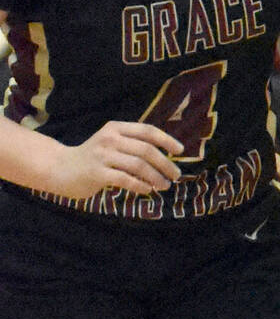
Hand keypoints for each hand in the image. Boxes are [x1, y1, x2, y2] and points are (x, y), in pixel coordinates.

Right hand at [40, 121, 182, 198]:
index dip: (166, 140)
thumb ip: (133, 145)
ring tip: (165, 185)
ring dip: (156, 177)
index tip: (180, 151)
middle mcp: (109, 139)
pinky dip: (141, 186)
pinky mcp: (96, 173)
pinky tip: (147, 190)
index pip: (147, 130)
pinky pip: (126, 179)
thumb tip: (167, 157)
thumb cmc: (93, 157)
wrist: (59, 168)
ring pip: (139, 166)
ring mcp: (102, 156)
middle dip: (165, 164)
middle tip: (176, 175)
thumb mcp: (112, 143)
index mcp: (116, 128)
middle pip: (146, 150)